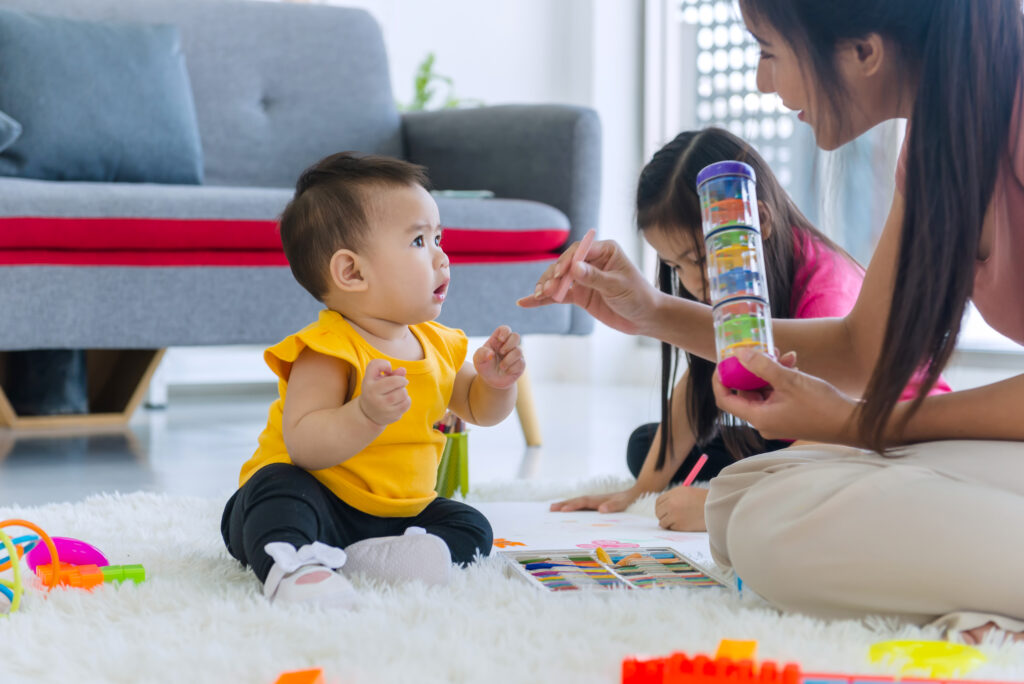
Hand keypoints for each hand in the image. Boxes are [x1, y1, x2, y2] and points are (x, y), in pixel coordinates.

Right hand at [358, 359, 410, 425]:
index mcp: (367, 383)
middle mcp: (372, 395)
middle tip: (401, 382)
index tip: (387, 370)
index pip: (377, 366)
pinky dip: (406, 400)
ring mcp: (382, 407)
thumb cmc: (375, 390)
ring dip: (404, 391)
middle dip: (402, 380)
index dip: (386, 365)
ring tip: (398, 393)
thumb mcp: (377, 378)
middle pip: (396, 381)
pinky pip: (406, 403)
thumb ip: (390, 372)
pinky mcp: (391, 416)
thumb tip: (403, 370)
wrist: (368, 414)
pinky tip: (400, 401)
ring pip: (403, 393)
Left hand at [473, 325, 523, 389]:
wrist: (490, 380)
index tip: (500, 340)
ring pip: (519, 351)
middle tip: (501, 352)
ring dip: (508, 360)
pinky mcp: (520, 364)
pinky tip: (507, 371)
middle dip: (509, 344)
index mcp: (498, 340)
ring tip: (501, 367)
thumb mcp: (478, 359)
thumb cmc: (484, 366)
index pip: (505, 329)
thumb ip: (481, 354)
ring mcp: (515, 354)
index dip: (505, 332)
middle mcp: (508, 345)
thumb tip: (490, 354)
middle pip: (516, 336)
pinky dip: (512, 368)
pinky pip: (521, 363)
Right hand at [517, 239, 659, 335]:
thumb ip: (595, 277)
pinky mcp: (579, 295)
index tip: (559, 273)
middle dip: (553, 275)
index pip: (579, 251)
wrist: (645, 317)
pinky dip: (543, 300)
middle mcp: (591, 261)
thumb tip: (574, 268)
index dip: (567, 261)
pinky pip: (558, 295)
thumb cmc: (638, 296)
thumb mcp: (617, 286)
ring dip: (546, 287)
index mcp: (604, 250)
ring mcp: (583, 278)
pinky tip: (526, 302)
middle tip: (546, 288)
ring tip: (537, 294)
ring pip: (558, 279)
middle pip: (565, 264)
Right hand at [549, 488, 641, 512]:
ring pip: (576, 502)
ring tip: (552, 508)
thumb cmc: (627, 500)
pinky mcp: (593, 504)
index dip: (573, 506)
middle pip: (576, 501)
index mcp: (598, 499)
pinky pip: (580, 506)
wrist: (633, 493)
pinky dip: (571, 507)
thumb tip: (601, 509)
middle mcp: (593, 499)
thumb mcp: (622, 503)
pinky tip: (565, 511)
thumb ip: (613, 506)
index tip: (563, 509)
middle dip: (563, 504)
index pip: (583, 502)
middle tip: (551, 508)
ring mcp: (592, 501)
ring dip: (565, 505)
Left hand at [655, 486, 708, 530]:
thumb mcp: (687, 492)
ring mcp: (674, 515)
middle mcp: (671, 503)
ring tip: (679, 522)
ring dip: (668, 523)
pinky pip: (671, 528)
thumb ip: (674, 498)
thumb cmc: (704, 500)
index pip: (659, 502)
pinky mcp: (679, 525)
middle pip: (658, 512)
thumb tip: (664, 508)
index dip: (661, 507)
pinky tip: (685, 524)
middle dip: (663, 516)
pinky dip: (676, 528)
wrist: (716, 508)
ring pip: (663, 522)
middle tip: (670, 518)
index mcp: (673, 493)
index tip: (664, 511)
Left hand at [712, 349, 858, 443]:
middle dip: (752, 369)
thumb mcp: (789, 380)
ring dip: (770, 371)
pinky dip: (781, 379)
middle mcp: (764, 422)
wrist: (852, 423)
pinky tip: (794, 362)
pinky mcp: (789, 415)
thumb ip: (762, 366)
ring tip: (783, 354)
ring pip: (763, 391)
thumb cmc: (822, 405)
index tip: (723, 361)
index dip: (720, 380)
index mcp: (759, 418)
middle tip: (761, 350)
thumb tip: (739, 353)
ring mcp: (777, 419)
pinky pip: (777, 395)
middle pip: (745, 393)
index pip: (725, 400)